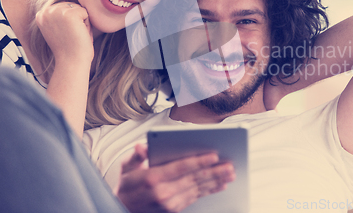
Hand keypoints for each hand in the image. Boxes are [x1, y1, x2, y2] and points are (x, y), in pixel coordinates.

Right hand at [35, 2, 93, 64]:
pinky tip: (79, 34)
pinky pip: (86, 13)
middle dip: (77, 21)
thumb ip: (59, 16)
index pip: (64, 8)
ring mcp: (56, 11)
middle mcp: (45, 11)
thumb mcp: (58, 29)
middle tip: (71, 36)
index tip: (64, 35)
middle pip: (72, 6)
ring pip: (79, 9)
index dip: (70, 22)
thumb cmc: (69, 49)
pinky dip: (87, 25)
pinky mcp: (69, 14)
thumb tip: (70, 3)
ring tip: (75, 35)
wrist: (71, 61)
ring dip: (82, 23)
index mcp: (41, 15)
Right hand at [117, 144, 235, 212]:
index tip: (214, 156)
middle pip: (194, 179)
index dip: (199, 161)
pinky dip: (209, 190)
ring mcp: (170, 203)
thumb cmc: (127, 185)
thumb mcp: (126, 168)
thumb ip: (136, 156)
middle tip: (230, 165)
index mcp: (152, 178)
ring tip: (230, 174)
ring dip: (216, 181)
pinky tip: (220, 185)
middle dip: (214, 172)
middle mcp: (163, 192)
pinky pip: (195, 198)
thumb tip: (141, 146)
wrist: (122, 210)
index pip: (180, 167)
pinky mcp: (174, 210)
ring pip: (198, 189)